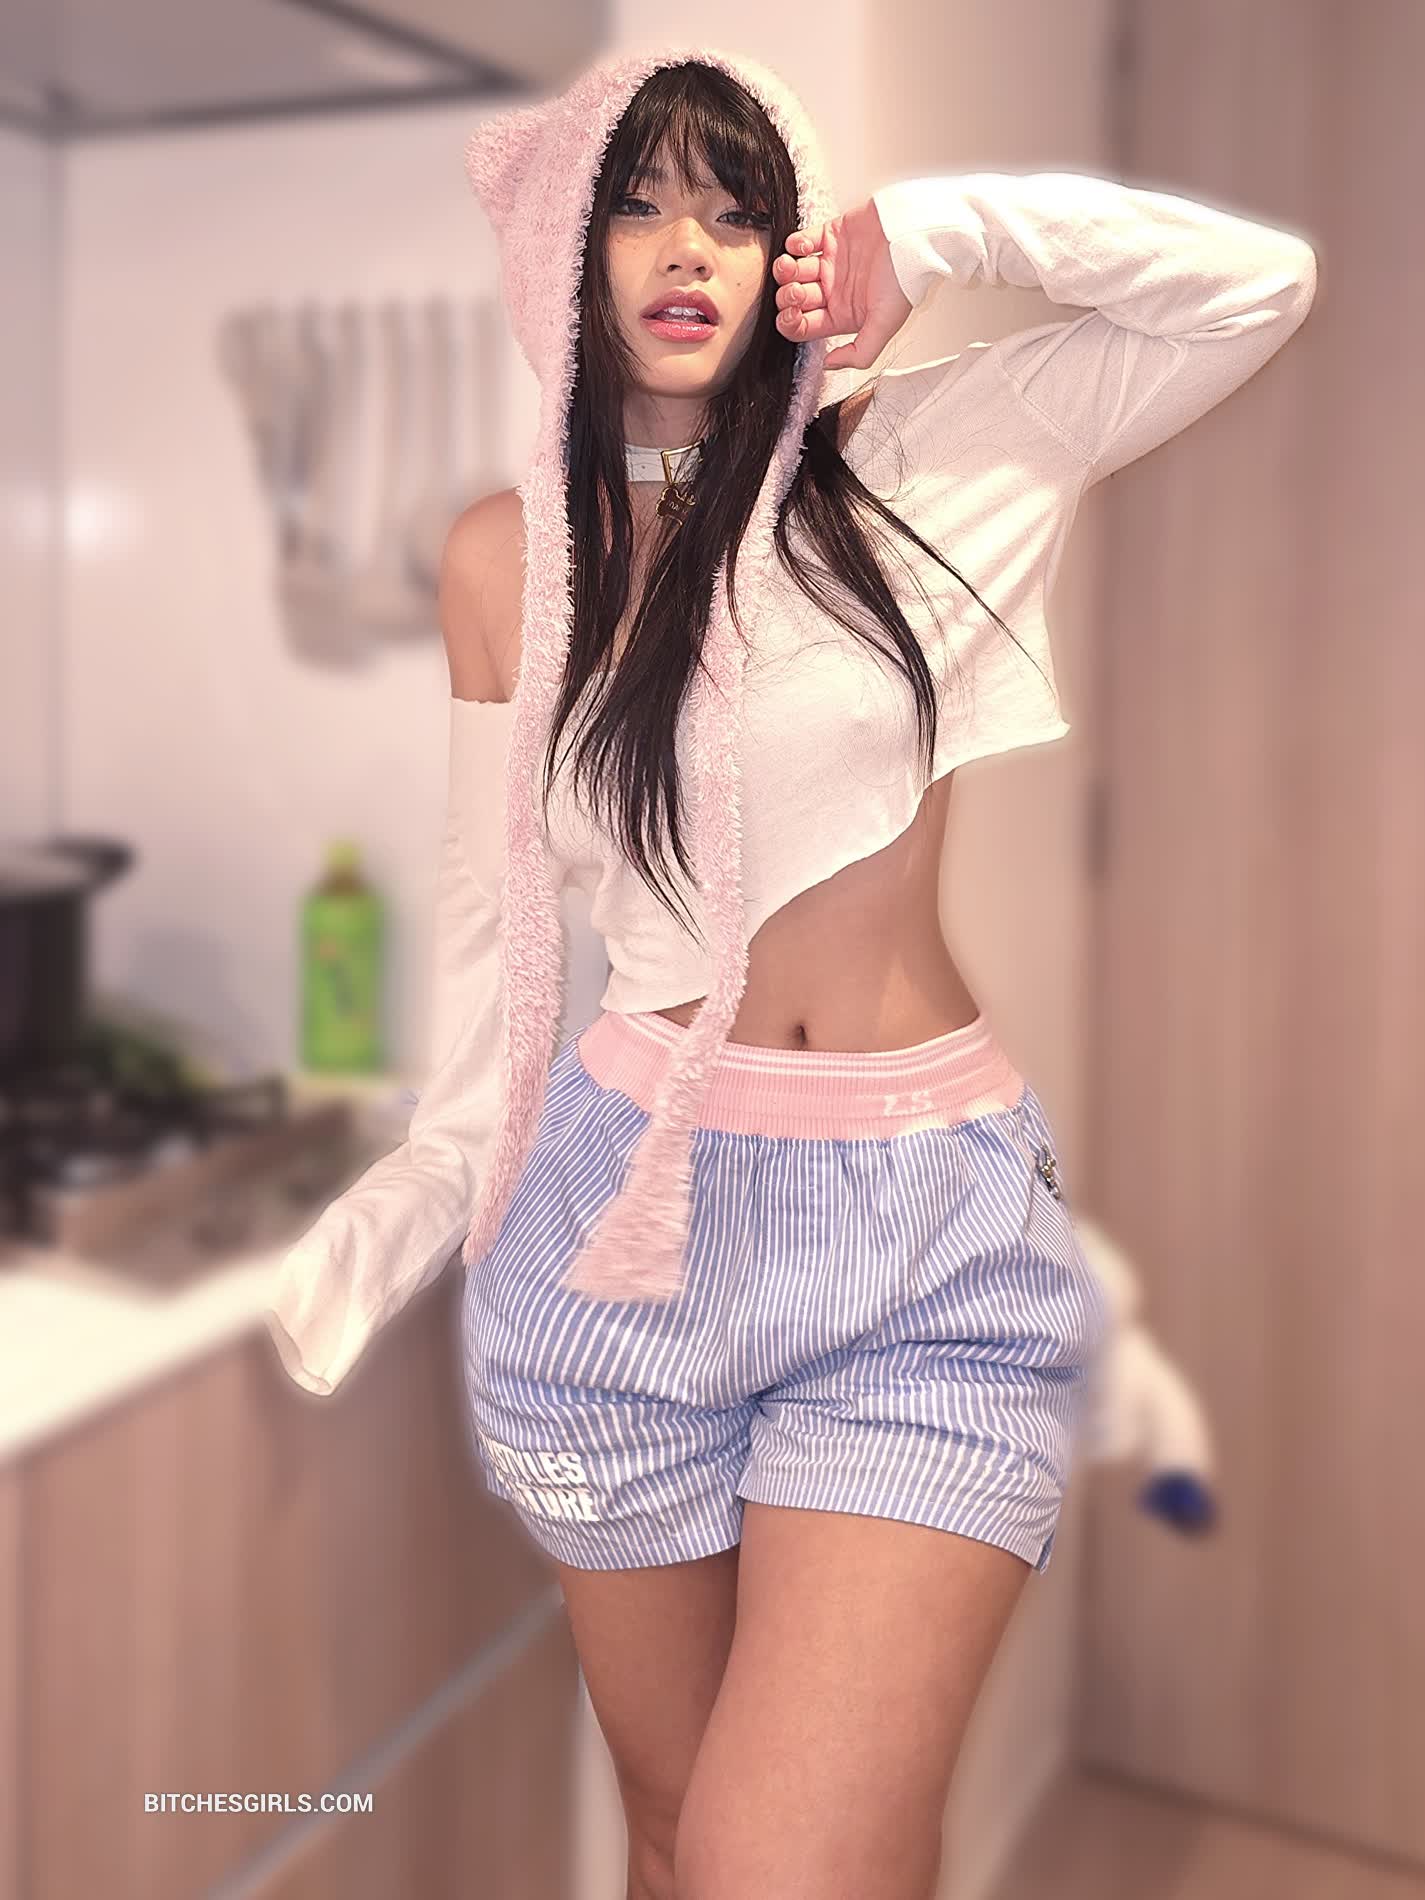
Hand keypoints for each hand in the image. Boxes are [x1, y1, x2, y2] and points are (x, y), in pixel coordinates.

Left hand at [772, 198, 912, 370]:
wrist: (914, 235)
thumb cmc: (904, 279)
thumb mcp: (885, 326)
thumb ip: (859, 354)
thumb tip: (829, 365)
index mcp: (842, 316)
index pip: (803, 327)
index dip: (790, 323)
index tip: (792, 313)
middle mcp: (833, 292)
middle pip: (793, 299)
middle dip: (787, 296)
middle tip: (795, 288)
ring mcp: (830, 264)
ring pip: (793, 270)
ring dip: (784, 269)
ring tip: (790, 264)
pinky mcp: (831, 236)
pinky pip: (801, 241)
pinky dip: (795, 244)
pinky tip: (804, 246)